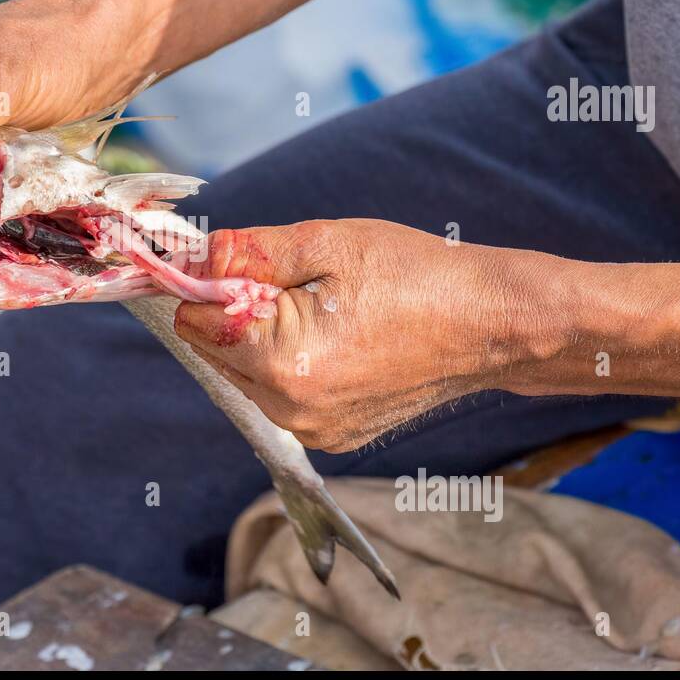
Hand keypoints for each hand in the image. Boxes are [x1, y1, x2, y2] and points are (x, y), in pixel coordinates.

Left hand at [173, 219, 527, 452]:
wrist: (490, 324)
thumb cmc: (416, 276)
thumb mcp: (326, 243)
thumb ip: (246, 253)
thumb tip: (188, 259)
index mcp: (283, 364)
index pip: (196, 322)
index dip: (209, 283)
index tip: (243, 260)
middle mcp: (291, 411)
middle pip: (215, 352)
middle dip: (237, 311)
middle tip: (298, 281)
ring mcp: (313, 431)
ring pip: (246, 374)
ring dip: (263, 338)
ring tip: (326, 308)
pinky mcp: (332, 437)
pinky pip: (281, 394)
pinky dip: (292, 363)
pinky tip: (339, 337)